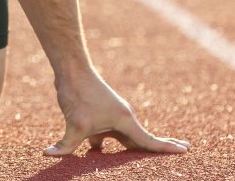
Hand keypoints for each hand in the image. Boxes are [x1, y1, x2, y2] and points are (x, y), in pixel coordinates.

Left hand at [45, 72, 190, 155]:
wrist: (71, 70)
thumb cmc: (78, 94)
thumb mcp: (74, 124)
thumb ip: (65, 145)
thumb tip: (48, 154)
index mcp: (124, 121)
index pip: (148, 141)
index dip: (167, 148)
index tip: (186, 150)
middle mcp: (122, 119)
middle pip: (140, 141)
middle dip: (155, 150)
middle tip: (180, 154)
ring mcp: (110, 116)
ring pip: (121, 140)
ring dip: (125, 152)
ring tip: (137, 164)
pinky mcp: (98, 115)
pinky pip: (105, 136)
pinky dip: (103, 147)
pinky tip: (94, 154)